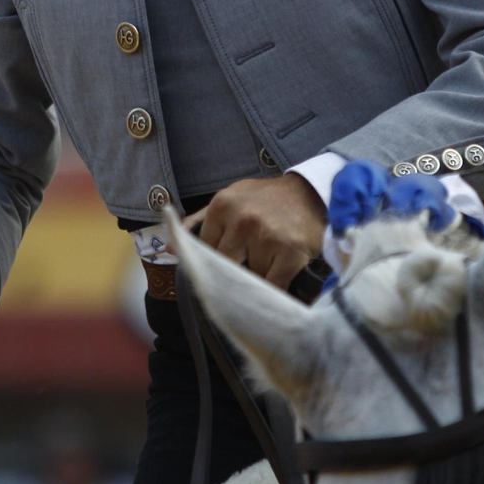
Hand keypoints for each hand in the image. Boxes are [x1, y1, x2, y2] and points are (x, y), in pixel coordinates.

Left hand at [179, 174, 326, 288]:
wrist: (314, 193)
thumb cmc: (268, 200)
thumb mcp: (232, 199)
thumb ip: (199, 222)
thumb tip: (169, 248)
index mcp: (222, 205)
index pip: (204, 251)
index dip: (213, 264)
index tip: (222, 269)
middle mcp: (242, 220)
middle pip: (223, 267)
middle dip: (234, 274)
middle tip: (244, 274)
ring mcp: (266, 237)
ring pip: (249, 279)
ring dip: (257, 279)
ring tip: (269, 265)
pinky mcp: (289, 253)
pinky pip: (272, 286)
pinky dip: (274, 291)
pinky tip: (278, 280)